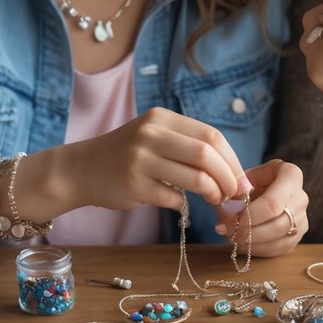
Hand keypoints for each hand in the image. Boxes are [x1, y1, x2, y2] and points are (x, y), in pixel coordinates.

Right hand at [66, 107, 247, 212]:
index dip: (232, 159)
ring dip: (213, 193)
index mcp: (162, 118)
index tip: (240, 178)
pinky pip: (173, 198)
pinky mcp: (133, 185)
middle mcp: (151, 134)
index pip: (211, 136)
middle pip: (206, 155)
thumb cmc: (129, 155)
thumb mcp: (155, 135)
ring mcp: (140, 159)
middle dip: (228, 177)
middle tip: (233, 193)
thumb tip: (232, 170)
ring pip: (195, 178)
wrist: (82, 169)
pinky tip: (181, 204)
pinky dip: (184, 204)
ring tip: (215, 199)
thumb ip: (187, 144)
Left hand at [214, 159, 307, 256]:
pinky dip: (257, 250)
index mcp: (291, 175)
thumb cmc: (249, 181)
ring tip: (232, 238)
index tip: (227, 222)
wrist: (259, 189)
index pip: (272, 203)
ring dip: (252, 243)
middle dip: (249, 233)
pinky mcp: (297, 235)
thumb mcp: (240, 179)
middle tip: (227, 233)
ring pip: (279, 240)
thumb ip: (234, 193)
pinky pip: (279, 249)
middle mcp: (301, 197)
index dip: (249, 217)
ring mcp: (302, 218)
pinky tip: (243, 244)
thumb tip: (229, 211)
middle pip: (278, 225)